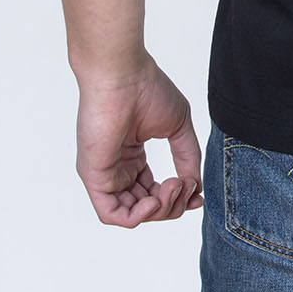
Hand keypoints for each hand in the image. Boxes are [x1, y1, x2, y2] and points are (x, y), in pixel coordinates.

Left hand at [74, 52, 203, 225]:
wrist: (124, 75)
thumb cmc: (147, 90)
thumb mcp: (178, 128)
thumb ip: (188, 158)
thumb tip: (195, 187)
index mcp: (133, 157)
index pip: (154, 192)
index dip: (177, 198)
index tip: (197, 195)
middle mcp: (117, 168)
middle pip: (146, 206)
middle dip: (172, 204)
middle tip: (186, 186)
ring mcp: (105, 174)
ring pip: (132, 214)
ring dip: (160, 209)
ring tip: (174, 186)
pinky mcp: (95, 177)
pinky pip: (113, 214)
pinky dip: (138, 215)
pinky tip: (156, 199)